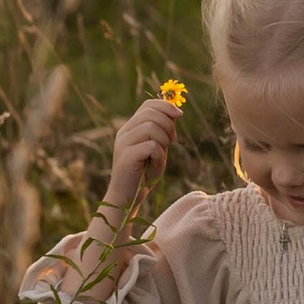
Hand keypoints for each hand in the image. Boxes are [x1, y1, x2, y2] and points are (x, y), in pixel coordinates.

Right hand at [98, 94, 181, 224]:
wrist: (127, 198)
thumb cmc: (144, 174)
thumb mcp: (157, 149)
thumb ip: (163, 132)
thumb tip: (176, 113)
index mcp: (130, 128)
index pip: (147, 105)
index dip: (166, 106)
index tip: (180, 116)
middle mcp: (124, 132)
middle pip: (150, 114)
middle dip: (168, 125)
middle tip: (173, 141)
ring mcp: (123, 143)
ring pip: (151, 128)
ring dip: (164, 141)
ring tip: (160, 155)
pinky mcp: (126, 156)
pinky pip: (151, 146)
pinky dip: (159, 155)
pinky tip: (155, 164)